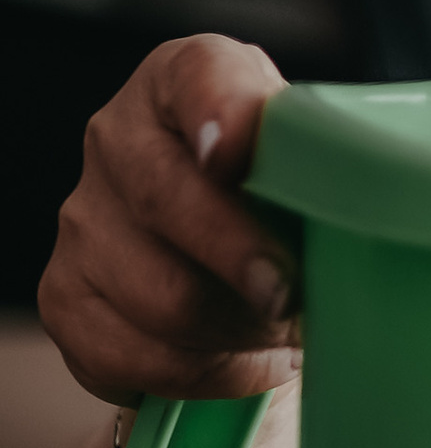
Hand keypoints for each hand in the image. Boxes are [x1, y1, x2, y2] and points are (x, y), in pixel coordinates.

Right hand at [39, 34, 301, 411]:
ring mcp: (82, 218)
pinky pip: (136, 355)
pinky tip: (238, 356)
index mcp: (186, 81)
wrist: (232, 276)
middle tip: (294, 295)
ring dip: (239, 328)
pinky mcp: (65, 296)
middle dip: (244, 260)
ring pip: (162, 295)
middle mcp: (119, 138)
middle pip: (170, 201)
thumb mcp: (312, 163)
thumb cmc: (282, 206)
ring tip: (281, 329)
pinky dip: (204, 371)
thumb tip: (349, 197)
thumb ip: (320, 161)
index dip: (219, 113)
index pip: (199, 75)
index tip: (235, 154)